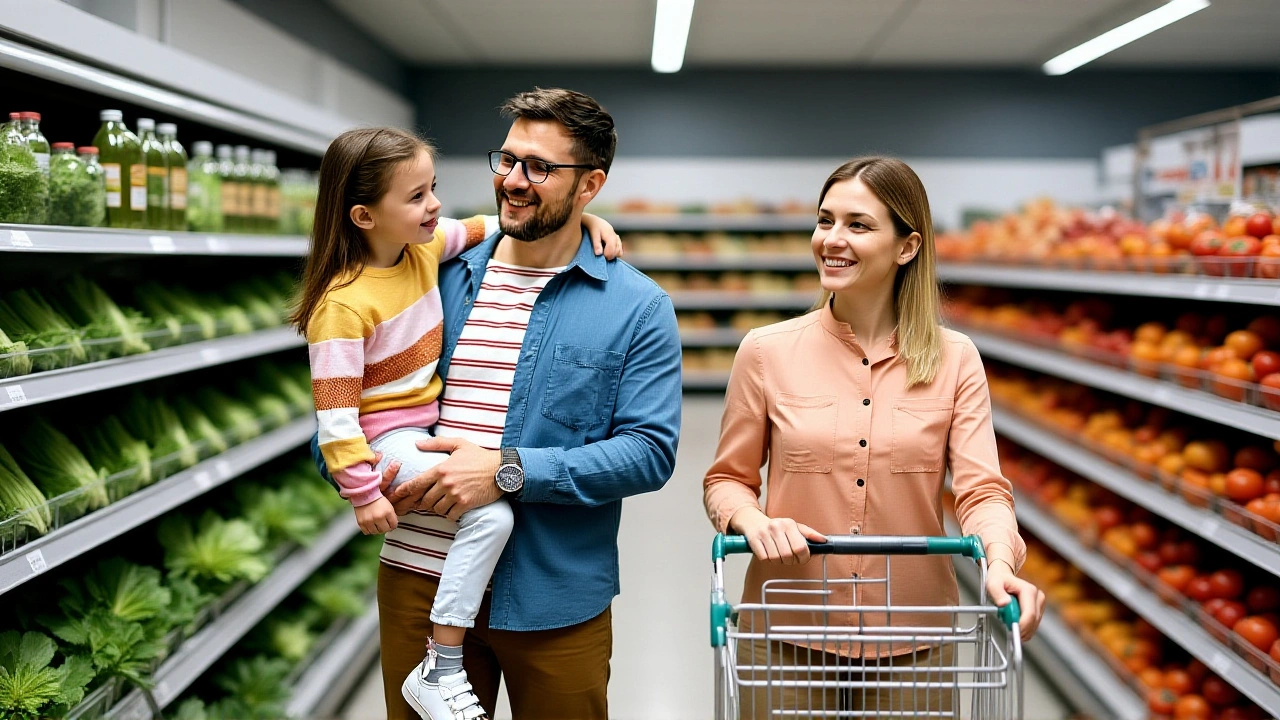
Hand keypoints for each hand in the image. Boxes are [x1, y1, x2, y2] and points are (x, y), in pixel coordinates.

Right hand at [354, 496, 397, 534]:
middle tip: (384, 524)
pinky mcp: (361, 523)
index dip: (393, 525)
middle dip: (386, 528)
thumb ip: (392, 516)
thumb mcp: (389, 505)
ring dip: (377, 530)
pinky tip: (371, 525)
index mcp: (387, 512)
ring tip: (377, 524)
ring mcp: (369, 521)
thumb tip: (393, 526)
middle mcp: (378, 517)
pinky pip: (367, 532)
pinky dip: (369, 530)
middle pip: (385, 530)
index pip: (394, 525)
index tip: (391, 524)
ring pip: (376, 532)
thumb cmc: (376, 498)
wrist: (364, 494)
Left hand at [387, 437, 503, 520]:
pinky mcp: (465, 504)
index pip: (416, 483)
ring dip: (437, 508)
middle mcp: (446, 483)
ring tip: (442, 503)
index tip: (396, 496)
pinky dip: (449, 513)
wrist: (501, 470)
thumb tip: (417, 444)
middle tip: (423, 502)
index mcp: (441, 469)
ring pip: (436, 509)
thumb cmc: (480, 456)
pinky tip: (453, 508)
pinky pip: (450, 515)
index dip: (403, 491)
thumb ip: (436, 443)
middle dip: (422, 502)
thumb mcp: (459, 444)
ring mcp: (455, 495)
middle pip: (424, 500)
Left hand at [582, 212, 622, 259]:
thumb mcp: (593, 235)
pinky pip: (619, 248)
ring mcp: (617, 238)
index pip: (612, 248)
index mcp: (610, 236)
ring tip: (605, 254)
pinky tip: (608, 251)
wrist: (595, 221)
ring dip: (613, 254)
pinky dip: (615, 251)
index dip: (608, 255)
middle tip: (603, 257)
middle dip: (611, 255)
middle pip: (617, 250)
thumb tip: (599, 254)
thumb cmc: (593, 228)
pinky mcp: (617, 239)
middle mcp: (615, 237)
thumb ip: (596, 244)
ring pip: (619, 250)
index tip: (602, 257)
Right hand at [729, 507, 825, 564]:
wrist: (752, 521)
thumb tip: (824, 541)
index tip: (802, 559)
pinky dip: (768, 560)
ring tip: (779, 556)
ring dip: (778, 562)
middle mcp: (776, 527)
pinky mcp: (753, 540)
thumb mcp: (793, 527)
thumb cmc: (775, 527)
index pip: (801, 547)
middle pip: (788, 555)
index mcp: (789, 524)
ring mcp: (764, 533)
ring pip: (776, 558)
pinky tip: (769, 554)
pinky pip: (764, 558)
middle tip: (789, 559)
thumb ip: (809, 534)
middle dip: (790, 561)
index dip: (803, 558)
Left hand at [985, 559, 1044, 641]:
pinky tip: (1015, 623)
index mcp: (1028, 590)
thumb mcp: (993, 584)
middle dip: (1021, 629)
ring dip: (1022, 629)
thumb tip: (1004, 604)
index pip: (1030, 614)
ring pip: (1034, 624)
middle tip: (1008, 628)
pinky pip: (1033, 624)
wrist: (1003, 576)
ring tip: (1009, 621)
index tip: (1012, 631)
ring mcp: (1039, 603)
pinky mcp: (1038, 609)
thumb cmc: (999, 579)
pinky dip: (1025, 628)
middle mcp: (1037, 597)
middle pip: (1033, 621)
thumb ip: (997, 594)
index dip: (1022, 626)